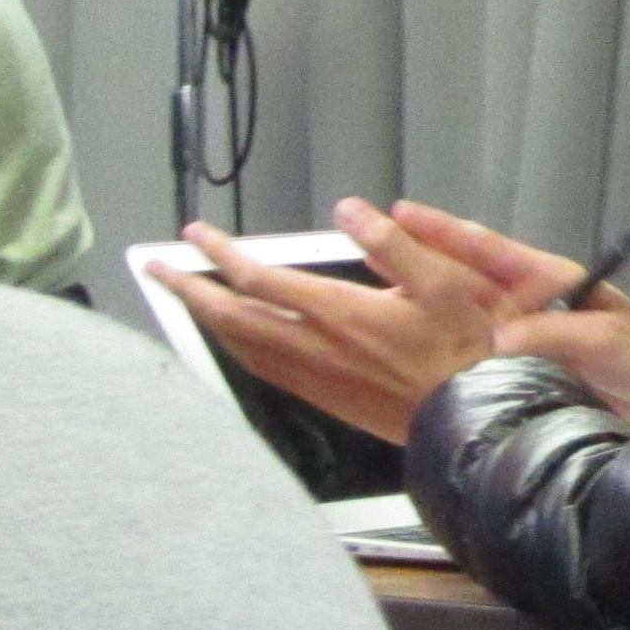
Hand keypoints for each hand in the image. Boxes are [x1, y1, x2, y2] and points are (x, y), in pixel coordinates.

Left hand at [177, 196, 507, 444]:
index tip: (194, 236)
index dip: (218, 254)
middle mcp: (315, 348)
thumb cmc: (463, 352)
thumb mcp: (445, 284)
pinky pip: (261, 369)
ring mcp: (314, 377)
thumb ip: (395, 244)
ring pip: (240, 346)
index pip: (257, 278)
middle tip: (159, 269)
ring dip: (208, 319)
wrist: (470, 418)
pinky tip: (237, 341)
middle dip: (190, 289)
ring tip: (190, 298)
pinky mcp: (323, 397)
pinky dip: (235, 347)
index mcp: (339, 313)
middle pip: (232, 316)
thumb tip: (352, 211)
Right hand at [386, 200, 629, 423]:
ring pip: (453, 309)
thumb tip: (500, 342)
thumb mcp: (605, 337)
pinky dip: (432, 347)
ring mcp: (516, 338)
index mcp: (552, 283)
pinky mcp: (512, 372)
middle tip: (360, 225)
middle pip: (459, 272)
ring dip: (413, 294)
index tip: (402, 213)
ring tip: (367, 277)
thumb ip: (555, 334)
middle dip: (412, 250)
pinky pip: (462, 355)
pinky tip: (399, 347)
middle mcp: (526, 305)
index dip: (445, 232)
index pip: (490, 249)